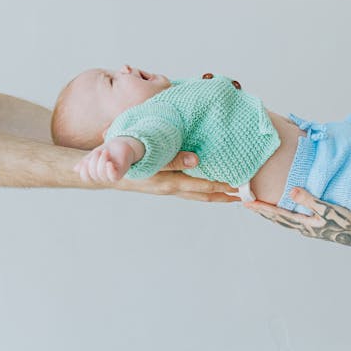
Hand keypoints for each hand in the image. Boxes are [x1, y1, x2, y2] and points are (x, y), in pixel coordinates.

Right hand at [74, 138, 136, 181]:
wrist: (122, 144)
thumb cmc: (108, 150)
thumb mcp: (94, 154)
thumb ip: (85, 161)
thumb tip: (75, 169)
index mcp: (96, 173)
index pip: (86, 178)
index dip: (83, 170)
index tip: (85, 160)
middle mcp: (104, 177)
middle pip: (93, 174)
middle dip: (94, 160)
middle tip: (100, 150)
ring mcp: (112, 175)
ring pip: (101, 173)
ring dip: (101, 160)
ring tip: (106, 151)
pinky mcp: (121, 172)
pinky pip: (113, 176)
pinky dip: (109, 170)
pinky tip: (109, 163)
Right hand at [76, 144, 238, 201]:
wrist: (103, 171)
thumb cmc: (124, 159)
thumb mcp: (146, 155)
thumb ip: (172, 158)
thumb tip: (196, 159)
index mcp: (167, 181)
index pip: (200, 186)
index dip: (220, 187)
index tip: (239, 186)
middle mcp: (169, 188)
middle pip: (203, 195)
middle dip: (224, 195)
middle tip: (246, 194)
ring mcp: (167, 188)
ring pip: (197, 194)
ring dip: (216, 194)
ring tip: (235, 193)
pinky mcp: (164, 184)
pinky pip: (188, 189)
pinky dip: (203, 189)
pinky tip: (212, 185)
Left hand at [244, 187, 350, 245]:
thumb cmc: (348, 222)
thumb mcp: (329, 208)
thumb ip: (309, 200)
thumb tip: (291, 191)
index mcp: (303, 223)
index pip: (276, 214)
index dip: (261, 207)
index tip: (246, 202)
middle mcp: (303, 227)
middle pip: (276, 217)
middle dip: (261, 210)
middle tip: (245, 202)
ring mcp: (309, 227)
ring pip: (283, 218)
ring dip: (271, 211)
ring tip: (259, 204)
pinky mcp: (316, 225)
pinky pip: (293, 218)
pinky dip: (283, 212)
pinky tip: (284, 208)